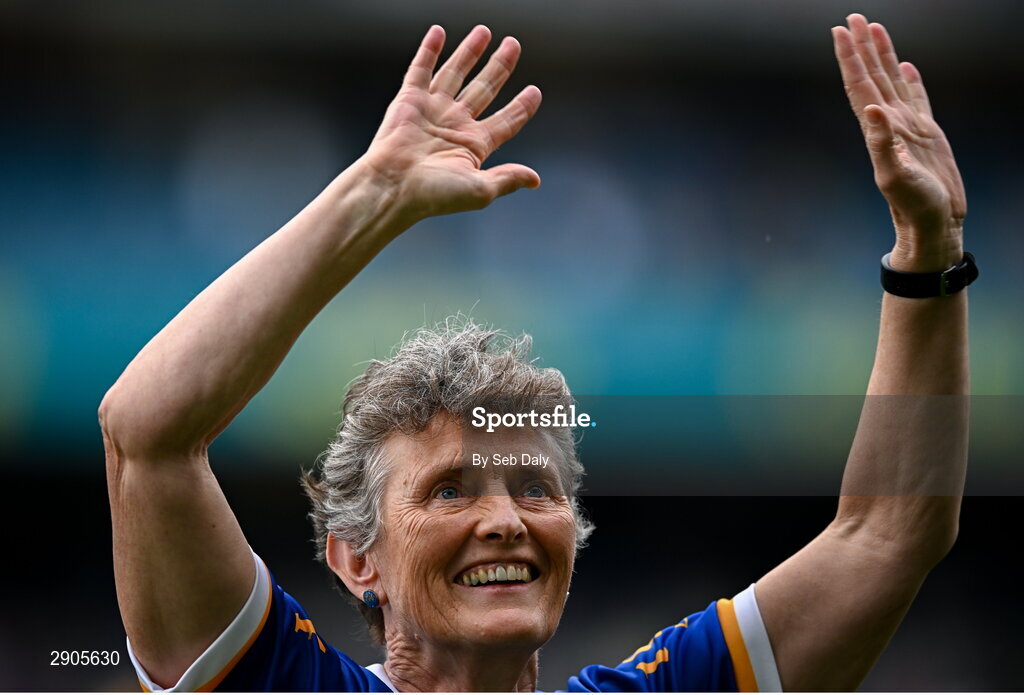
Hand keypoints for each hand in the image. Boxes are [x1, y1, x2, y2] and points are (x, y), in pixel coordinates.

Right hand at [362, 25, 541, 223]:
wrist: (394, 187)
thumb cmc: (434, 194)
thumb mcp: (481, 189)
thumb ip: (508, 178)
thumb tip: (535, 180)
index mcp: (473, 145)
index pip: (505, 121)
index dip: (521, 107)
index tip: (535, 92)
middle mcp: (455, 124)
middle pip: (484, 89)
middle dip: (499, 67)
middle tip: (513, 45)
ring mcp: (432, 110)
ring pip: (456, 74)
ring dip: (470, 52)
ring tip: (484, 31)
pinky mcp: (409, 100)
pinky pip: (421, 69)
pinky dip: (429, 50)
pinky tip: (439, 32)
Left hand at [833, 14, 966, 271]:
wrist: (932, 222)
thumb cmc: (913, 205)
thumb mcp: (895, 175)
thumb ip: (881, 143)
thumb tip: (871, 109)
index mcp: (878, 129)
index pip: (859, 85)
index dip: (849, 59)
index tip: (840, 32)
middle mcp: (889, 123)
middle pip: (871, 76)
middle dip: (862, 47)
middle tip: (853, 18)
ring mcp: (907, 127)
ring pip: (892, 81)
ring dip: (882, 55)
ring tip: (875, 29)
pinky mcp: (926, 134)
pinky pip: (917, 98)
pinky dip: (911, 80)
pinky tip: (907, 66)